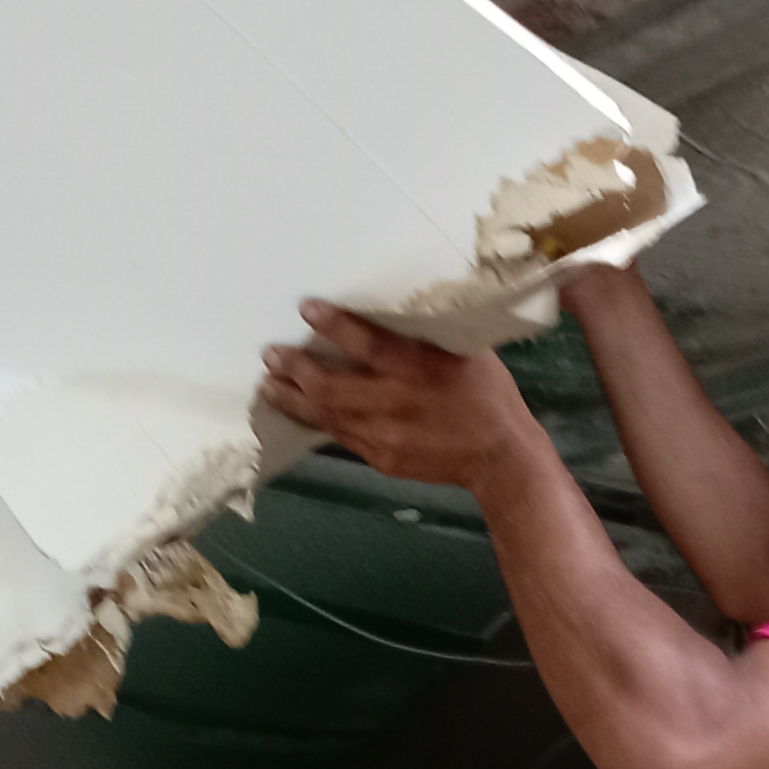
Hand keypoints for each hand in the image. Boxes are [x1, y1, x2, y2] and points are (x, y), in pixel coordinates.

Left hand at [259, 305, 543, 489]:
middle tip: (270, 355)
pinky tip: (300, 412)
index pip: (367, 344)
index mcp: (419, 369)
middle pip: (330, 387)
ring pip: (326, 417)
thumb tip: (388, 313)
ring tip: (268, 386)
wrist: (501, 457)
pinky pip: (341, 437)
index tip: (306, 309)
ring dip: (293, 400)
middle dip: (295, 370)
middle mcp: (395, 403)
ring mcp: (385, 436)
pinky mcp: (381, 459)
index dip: (333, 326)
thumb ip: (422, 338)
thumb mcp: (464, 353)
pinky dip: (316, 422)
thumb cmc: (487, 393)